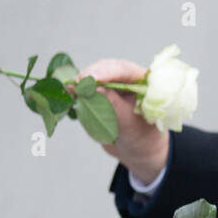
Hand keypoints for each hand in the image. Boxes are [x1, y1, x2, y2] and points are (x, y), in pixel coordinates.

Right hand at [77, 58, 169, 183]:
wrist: (138, 150)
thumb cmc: (141, 137)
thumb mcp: (130, 124)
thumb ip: (115, 105)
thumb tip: (97, 88)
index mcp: (145, 81)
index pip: (125, 70)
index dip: (107, 72)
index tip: (91, 78)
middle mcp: (130, 78)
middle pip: (108, 68)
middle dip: (91, 74)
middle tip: (78, 83)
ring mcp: (116, 83)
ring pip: (96, 74)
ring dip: (83, 81)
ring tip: (72, 89)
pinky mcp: (103, 91)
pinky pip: (90, 86)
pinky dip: (81, 89)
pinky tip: (72, 92)